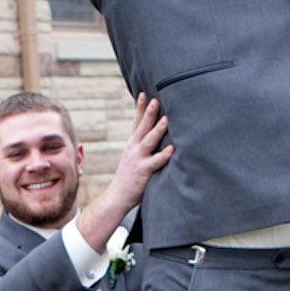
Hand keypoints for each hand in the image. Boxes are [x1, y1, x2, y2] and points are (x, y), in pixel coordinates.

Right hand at [108, 92, 173, 213]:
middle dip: (149, 112)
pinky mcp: (143, 171)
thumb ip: (142, 147)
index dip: (140, 108)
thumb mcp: (133, 158)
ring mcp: (138, 159)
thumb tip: (154, 136)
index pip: (136, 122)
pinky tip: (172, 149)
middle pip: (142, 127)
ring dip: (158, 129)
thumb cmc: (129, 178)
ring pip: (149, 141)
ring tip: (166, 118)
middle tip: (156, 98)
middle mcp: (134, 149)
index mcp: (132, 144)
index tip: (144, 93)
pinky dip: (163, 155)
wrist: (117, 197)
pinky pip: (155, 162)